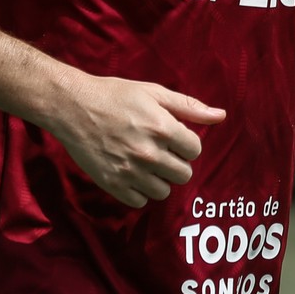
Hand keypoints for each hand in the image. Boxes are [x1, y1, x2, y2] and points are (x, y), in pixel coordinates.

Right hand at [53, 72, 225, 208]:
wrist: (73, 106)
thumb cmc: (116, 95)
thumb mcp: (154, 92)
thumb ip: (189, 106)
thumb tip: (221, 116)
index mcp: (162, 127)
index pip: (195, 150)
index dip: (186, 142)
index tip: (173, 136)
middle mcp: (149, 153)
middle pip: (184, 174)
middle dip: (176, 161)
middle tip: (160, 149)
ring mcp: (130, 172)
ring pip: (163, 191)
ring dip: (159, 178)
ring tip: (145, 160)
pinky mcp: (113, 185)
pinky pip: (140, 201)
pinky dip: (139, 190)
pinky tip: (131, 171)